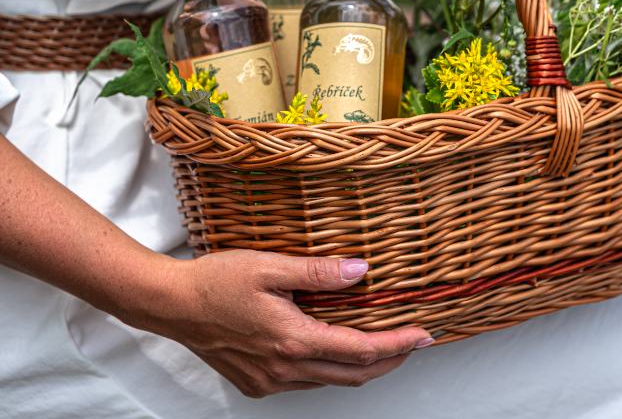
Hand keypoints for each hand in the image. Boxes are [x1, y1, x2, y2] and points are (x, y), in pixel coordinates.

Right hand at [136, 251, 432, 396]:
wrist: (171, 305)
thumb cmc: (216, 281)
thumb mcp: (270, 266)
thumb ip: (318, 272)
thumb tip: (360, 270)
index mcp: (293, 340)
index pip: (361, 350)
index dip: (397, 344)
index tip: (423, 335)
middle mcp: (285, 369)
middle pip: (352, 374)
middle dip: (389, 361)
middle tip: (413, 343)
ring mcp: (269, 380)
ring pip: (329, 380)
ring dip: (359, 366)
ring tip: (381, 344)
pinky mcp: (256, 382)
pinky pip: (305, 381)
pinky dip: (329, 368)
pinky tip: (331, 347)